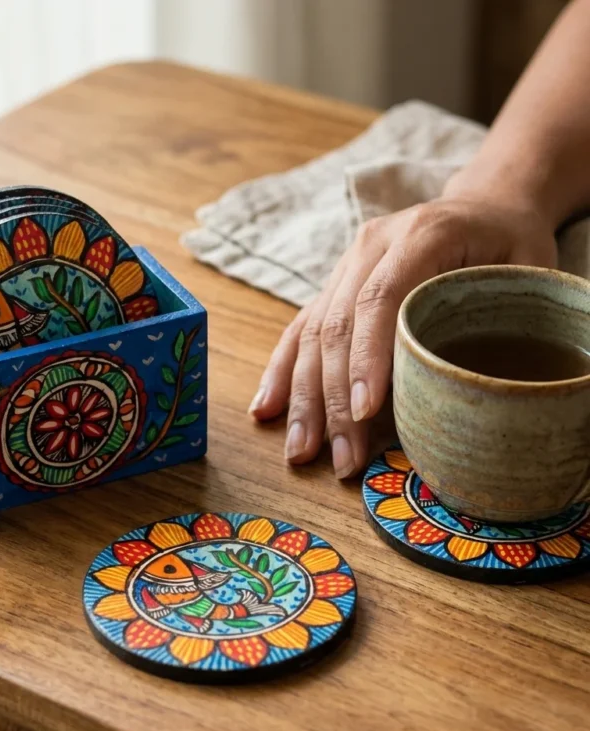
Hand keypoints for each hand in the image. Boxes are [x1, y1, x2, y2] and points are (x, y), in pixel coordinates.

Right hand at [249, 195, 557, 477]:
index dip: (366, 357)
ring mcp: (346, 265)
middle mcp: (372, 246)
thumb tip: (465, 397)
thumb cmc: (511, 247)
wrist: (483, 207)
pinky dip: (283, 373)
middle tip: (338, 457)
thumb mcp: (528, 271)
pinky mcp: (333, 286)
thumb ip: (499, 320)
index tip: (362, 412)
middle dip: (332, 397)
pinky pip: (299, 329)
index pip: (380, 298)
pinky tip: (267, 409)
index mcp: (422, 234)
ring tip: (300, 449)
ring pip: (311, 332)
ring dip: (303, 397)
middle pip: (337, 323)